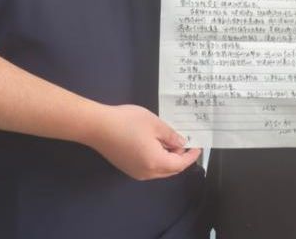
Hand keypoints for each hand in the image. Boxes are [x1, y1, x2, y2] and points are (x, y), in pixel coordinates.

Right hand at [86, 105, 200, 180]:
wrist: (97, 127)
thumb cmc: (127, 122)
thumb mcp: (155, 124)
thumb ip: (171, 136)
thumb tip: (181, 144)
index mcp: (156, 163)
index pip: (180, 164)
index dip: (191, 156)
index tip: (198, 146)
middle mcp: (146, 173)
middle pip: (170, 170)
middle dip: (180, 158)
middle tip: (186, 142)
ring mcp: (135, 172)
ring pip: (159, 170)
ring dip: (168, 159)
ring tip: (171, 141)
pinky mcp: (127, 168)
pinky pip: (149, 168)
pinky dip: (157, 159)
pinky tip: (155, 145)